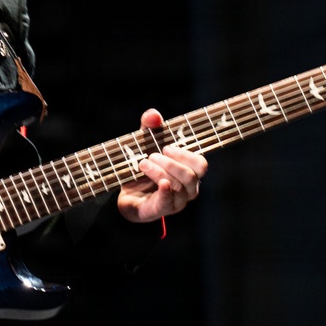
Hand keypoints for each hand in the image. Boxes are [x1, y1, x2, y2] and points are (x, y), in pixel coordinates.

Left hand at [116, 108, 207, 223]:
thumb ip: (150, 128)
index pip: (201, 165)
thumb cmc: (143, 168)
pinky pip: (168, 202)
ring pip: (178, 186)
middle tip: (150, 156)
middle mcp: (187, 190)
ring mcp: (176, 202)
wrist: (125, 194)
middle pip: (190, 175)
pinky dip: (165, 191)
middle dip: (170, 163)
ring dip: (159, 171)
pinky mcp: (160, 210)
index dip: (186, 154)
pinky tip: (160, 182)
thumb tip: (153, 114)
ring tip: (142, 164)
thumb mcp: (144, 144)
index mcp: (189, 173)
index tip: (166, 147)